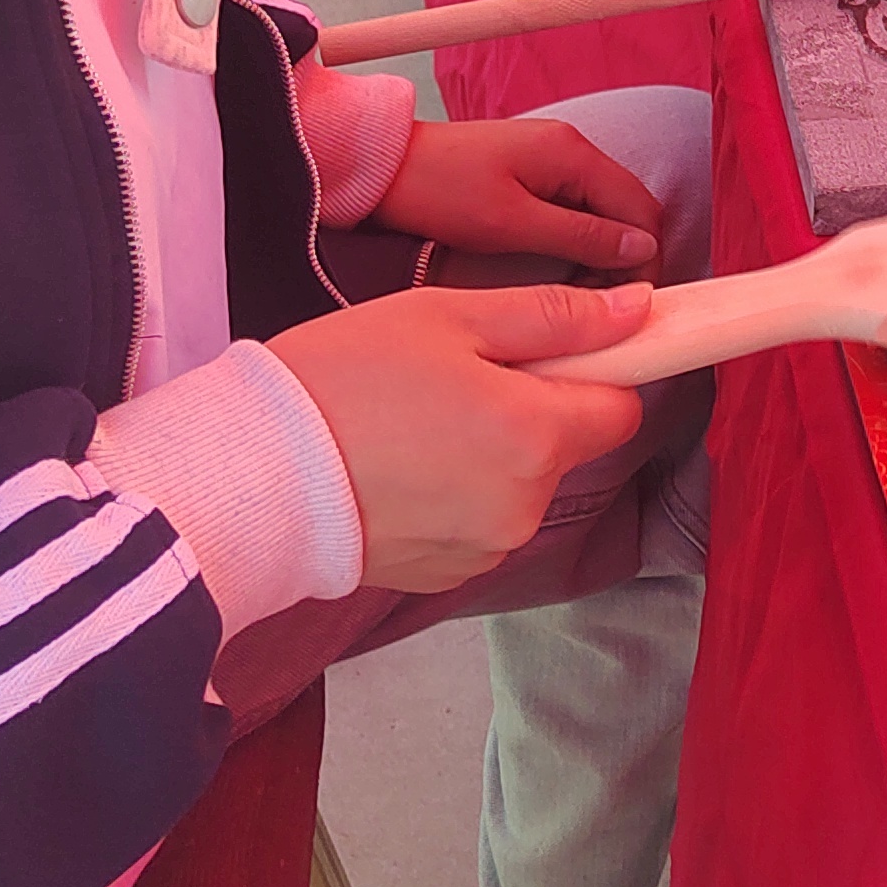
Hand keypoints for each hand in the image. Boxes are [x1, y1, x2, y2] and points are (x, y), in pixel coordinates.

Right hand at [265, 283, 650, 592]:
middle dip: (528, 411)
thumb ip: (554, 318)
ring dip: (488, 455)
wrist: (249, 473)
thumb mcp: (448, 318)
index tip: (550, 354)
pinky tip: (396, 468)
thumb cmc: (341, 380)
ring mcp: (485, 548)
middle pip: (564, 447)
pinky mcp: (444, 575)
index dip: (593, 374)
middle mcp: (524, 505)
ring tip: (410, 423)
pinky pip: (477, 523)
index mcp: (535, 436)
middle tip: (451, 377)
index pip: (622, 407)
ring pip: (519, 485)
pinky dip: (452, 495)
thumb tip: (638, 311)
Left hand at [373, 118, 663, 275]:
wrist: (381, 168)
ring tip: (584, 296)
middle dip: (628, 258)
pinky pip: (575, 210)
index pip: (640, 208)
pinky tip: (564, 272)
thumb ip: (580, 235)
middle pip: (627, 209)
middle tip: (608, 305)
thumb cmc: (438, 189)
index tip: (634, 303)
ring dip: (603, 254)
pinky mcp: (530, 174)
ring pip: (602, 213)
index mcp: (571, 154)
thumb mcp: (512, 223)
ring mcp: (550, 160)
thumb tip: (640, 249)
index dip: (646, 259)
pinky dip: (580, 243)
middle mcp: (569, 150)